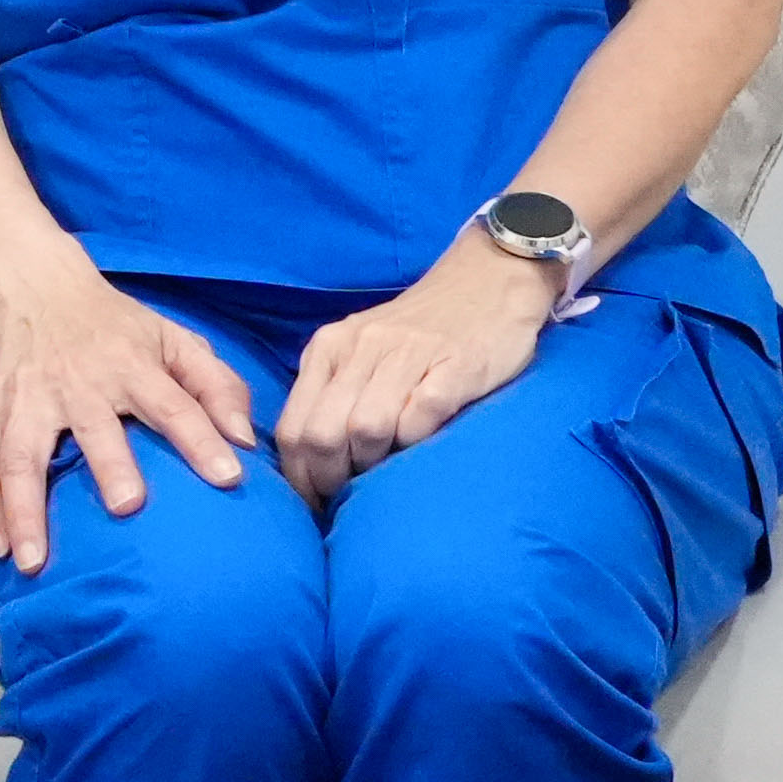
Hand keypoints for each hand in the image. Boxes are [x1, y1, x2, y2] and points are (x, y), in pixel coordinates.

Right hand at [0, 264, 254, 573]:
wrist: (37, 286)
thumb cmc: (117, 326)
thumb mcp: (174, 338)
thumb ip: (218, 385)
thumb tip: (246, 440)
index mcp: (131, 365)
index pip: (174, 404)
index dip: (201, 439)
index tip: (228, 477)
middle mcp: (78, 383)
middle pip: (93, 428)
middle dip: (110, 465)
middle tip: (126, 506)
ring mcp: (28, 398)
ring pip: (18, 455)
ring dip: (24, 508)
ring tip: (33, 562)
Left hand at [275, 251, 560, 504]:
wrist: (489, 278)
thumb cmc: (420, 330)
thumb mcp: (360, 351)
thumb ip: (333, 394)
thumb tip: (310, 466)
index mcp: (329, 348)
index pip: (293, 429)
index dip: (300, 478)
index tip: (315, 503)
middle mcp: (361, 348)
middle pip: (323, 434)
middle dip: (331, 479)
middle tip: (351, 497)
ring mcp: (409, 354)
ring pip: (366, 428)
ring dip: (373, 463)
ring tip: (386, 474)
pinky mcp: (456, 364)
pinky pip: (422, 413)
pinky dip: (416, 439)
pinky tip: (422, 446)